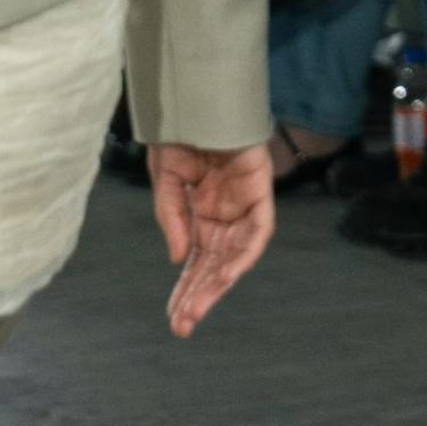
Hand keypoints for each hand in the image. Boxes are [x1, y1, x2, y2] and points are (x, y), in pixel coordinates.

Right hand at [148, 142, 274, 335]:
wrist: (198, 99)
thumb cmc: (181, 135)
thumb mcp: (166, 181)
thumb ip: (174, 219)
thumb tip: (179, 259)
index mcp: (202, 213)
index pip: (197, 261)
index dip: (187, 289)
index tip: (175, 317)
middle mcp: (224, 215)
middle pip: (214, 265)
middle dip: (200, 296)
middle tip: (182, 325)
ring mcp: (244, 205)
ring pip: (235, 255)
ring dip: (218, 283)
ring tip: (198, 309)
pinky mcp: (261, 191)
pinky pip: (259, 231)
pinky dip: (245, 253)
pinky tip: (227, 274)